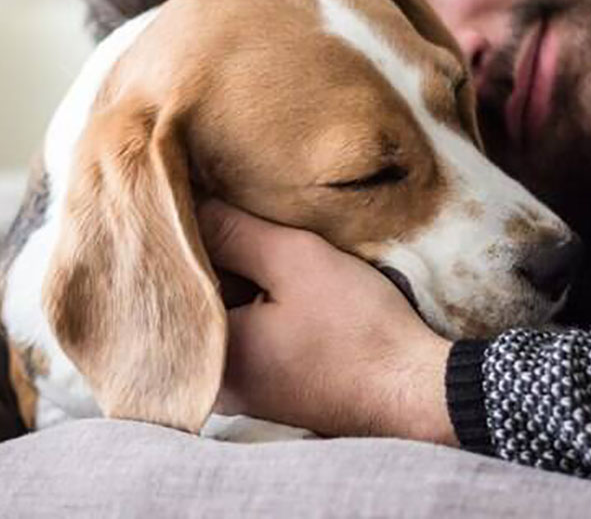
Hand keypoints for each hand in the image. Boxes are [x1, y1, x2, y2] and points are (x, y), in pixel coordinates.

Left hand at [199, 200, 456, 444]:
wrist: (416, 392)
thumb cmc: (358, 330)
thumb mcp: (295, 261)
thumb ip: (233, 230)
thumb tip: (180, 202)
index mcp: (207, 354)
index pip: (174, 275)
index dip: (191, 230)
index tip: (207, 199)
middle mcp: (212, 383)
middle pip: (196, 297)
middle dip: (215, 256)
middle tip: (238, 215)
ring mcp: (242, 392)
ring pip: (224, 314)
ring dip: (240, 279)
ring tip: (264, 242)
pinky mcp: (270, 390)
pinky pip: (246, 334)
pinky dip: (257, 305)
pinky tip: (284, 282)